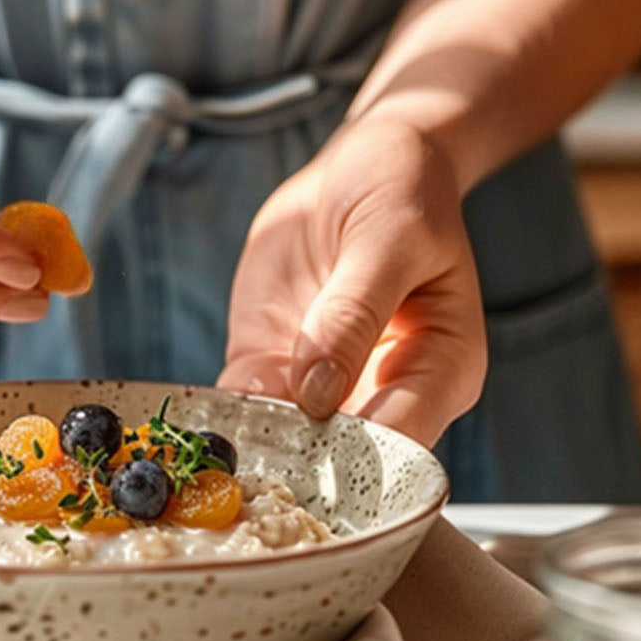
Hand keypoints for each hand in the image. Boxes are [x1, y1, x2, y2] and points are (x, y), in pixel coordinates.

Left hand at [218, 122, 486, 444]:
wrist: (363, 165)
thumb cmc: (402, 192)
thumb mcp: (389, 237)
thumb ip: (354, 312)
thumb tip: (317, 393)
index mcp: (441, 371)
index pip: (402, 443)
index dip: (353, 462)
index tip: (303, 461)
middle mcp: (384, 393)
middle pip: (342, 460)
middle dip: (293, 470)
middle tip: (245, 474)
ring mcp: (324, 385)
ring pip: (285, 441)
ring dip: (249, 449)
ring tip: (214, 457)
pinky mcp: (276, 365)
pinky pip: (245, 404)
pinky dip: (221, 416)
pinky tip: (199, 421)